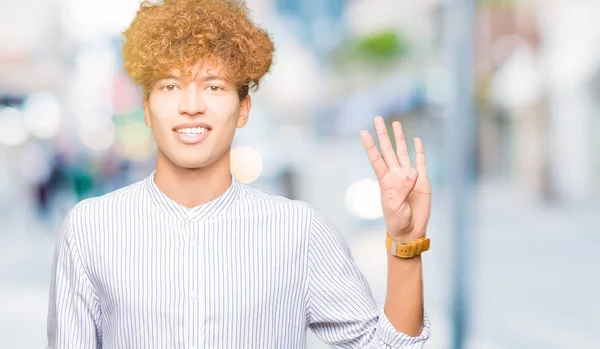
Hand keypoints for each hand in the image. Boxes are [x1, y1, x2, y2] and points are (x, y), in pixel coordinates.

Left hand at [360, 116, 430, 241]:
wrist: (410, 230)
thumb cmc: (397, 220)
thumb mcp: (394, 206)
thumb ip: (402, 189)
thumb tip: (412, 173)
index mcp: (385, 180)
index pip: (376, 159)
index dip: (370, 146)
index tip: (363, 132)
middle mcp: (395, 175)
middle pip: (388, 150)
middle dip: (383, 135)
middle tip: (378, 118)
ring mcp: (408, 177)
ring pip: (403, 152)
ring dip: (399, 138)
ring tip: (395, 124)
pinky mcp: (422, 181)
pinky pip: (421, 162)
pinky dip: (419, 151)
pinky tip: (416, 140)